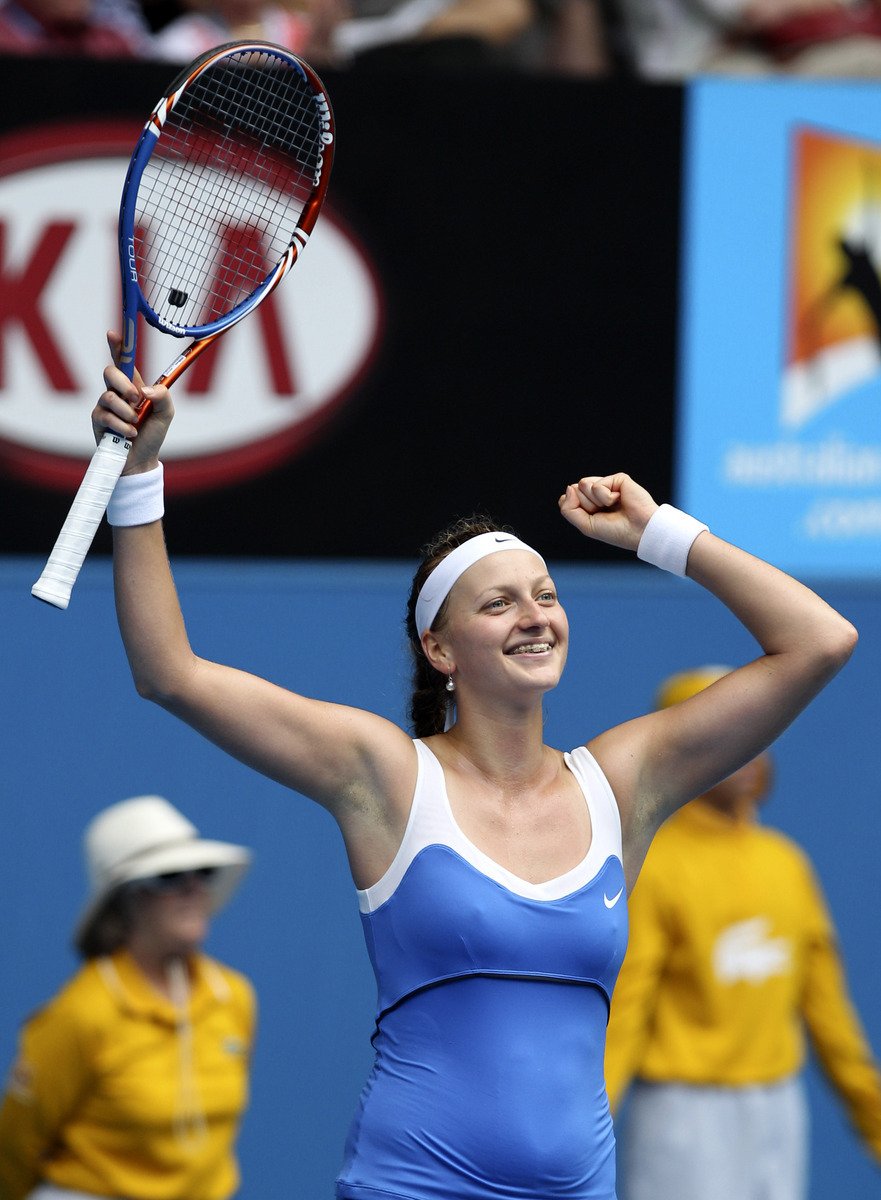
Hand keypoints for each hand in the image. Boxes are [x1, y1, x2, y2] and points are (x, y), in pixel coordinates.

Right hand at [92, 331, 173, 474]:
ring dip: (126, 412)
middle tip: (136, 399)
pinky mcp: (98, 419)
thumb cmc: (153, 435)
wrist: (140, 460)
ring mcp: (106, 405)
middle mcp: (118, 392)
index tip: (113, 334)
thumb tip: (143, 389)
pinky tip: (129, 434)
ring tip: (135, 424)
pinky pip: (105, 415)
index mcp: (135, 386)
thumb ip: (162, 396)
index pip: (124, 362)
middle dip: (123, 384)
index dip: (118, 346)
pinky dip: (121, 426)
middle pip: (110, 372)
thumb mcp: (166, 414)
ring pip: (109, 396)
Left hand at [558, 473, 657, 552]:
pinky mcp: (618, 479)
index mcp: (590, 505)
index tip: (593, 518)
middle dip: (586, 505)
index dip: (575, 509)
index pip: (567, 498)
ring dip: (595, 501)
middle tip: (605, 513)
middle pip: (574, 490)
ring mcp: (608, 485)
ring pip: (583, 484)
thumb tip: (569, 487)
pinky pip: (597, 485)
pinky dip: (606, 497)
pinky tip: (620, 499)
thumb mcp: (585, 525)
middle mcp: (597, 493)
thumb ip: (568, 509)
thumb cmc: (616, 531)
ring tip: (612, 506)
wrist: (639, 530)